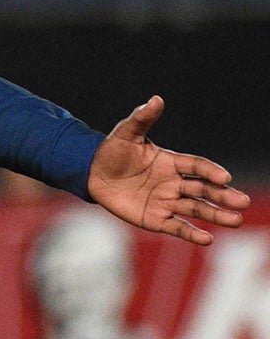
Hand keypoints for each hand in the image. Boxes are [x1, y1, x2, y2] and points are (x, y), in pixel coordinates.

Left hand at [86, 96, 249, 245]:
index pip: (197, 166)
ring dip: (216, 215)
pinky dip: (191, 233)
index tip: (224, 177)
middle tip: (244, 202)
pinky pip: (176, 227)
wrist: (93, 173)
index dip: (210, 171)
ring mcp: (166, 201)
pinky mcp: (155, 219)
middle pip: (203, 190)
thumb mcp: (126, 133)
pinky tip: (207, 239)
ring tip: (236, 221)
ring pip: (196, 209)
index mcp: (172, 162)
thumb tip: (155, 99)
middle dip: (223, 196)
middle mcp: (174, 183)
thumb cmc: (113, 151)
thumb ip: (142, 119)